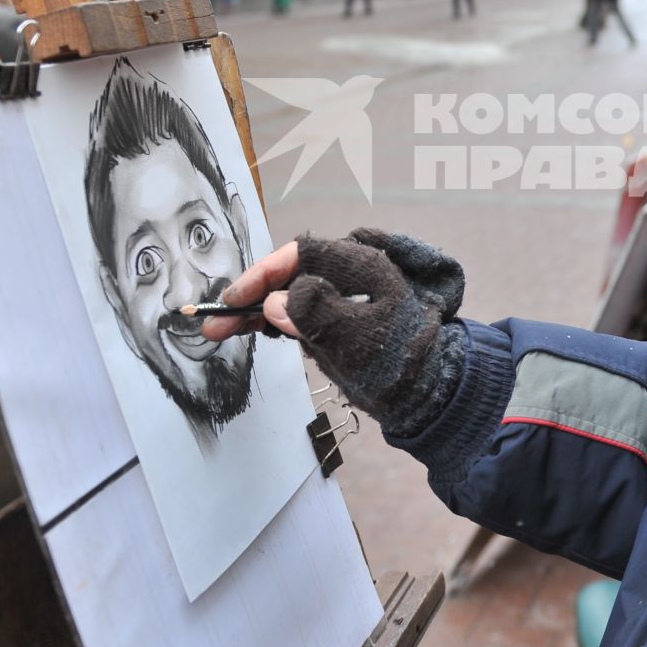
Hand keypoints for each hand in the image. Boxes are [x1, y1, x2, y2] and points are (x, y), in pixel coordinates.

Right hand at [205, 231, 467, 436]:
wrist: (430, 393)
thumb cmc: (402, 361)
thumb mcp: (359, 339)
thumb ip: (316, 316)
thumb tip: (274, 302)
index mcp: (363, 265)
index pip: (304, 254)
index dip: (266, 273)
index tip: (237, 297)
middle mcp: (350, 275)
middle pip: (291, 273)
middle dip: (252, 294)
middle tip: (216, 318)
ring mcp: (342, 299)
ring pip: (289, 294)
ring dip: (254, 310)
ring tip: (218, 330)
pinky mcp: (335, 322)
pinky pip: (297, 314)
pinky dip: (271, 322)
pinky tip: (247, 332)